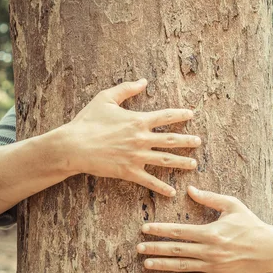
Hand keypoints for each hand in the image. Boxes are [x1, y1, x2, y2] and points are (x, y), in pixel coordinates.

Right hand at [62, 79, 200, 196]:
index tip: (191, 114)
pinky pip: (149, 181)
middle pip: (170, 140)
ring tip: (193, 164)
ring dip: (181, 162)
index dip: (180, 115)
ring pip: (164, 160)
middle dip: (187, 141)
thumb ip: (126, 89)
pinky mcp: (128, 171)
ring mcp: (136, 156)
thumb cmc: (88, 121)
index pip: (165, 116)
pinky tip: (172, 192)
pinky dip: (161, 187)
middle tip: (198, 142)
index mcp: (138, 120)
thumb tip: (143, 81)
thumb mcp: (106, 98)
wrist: (73, 146)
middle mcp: (141, 139)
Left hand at [136, 186, 272, 272]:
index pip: (179, 231)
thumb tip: (190, 190)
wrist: (271, 250)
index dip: (160, 230)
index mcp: (211, 232)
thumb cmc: (251, 224)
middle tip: (138, 248)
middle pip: (176, 250)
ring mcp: (214, 267)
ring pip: (182, 266)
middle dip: (155, 248)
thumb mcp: (233, 206)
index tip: (145, 229)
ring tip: (146, 264)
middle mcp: (210, 251)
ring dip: (162, 266)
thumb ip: (210, 198)